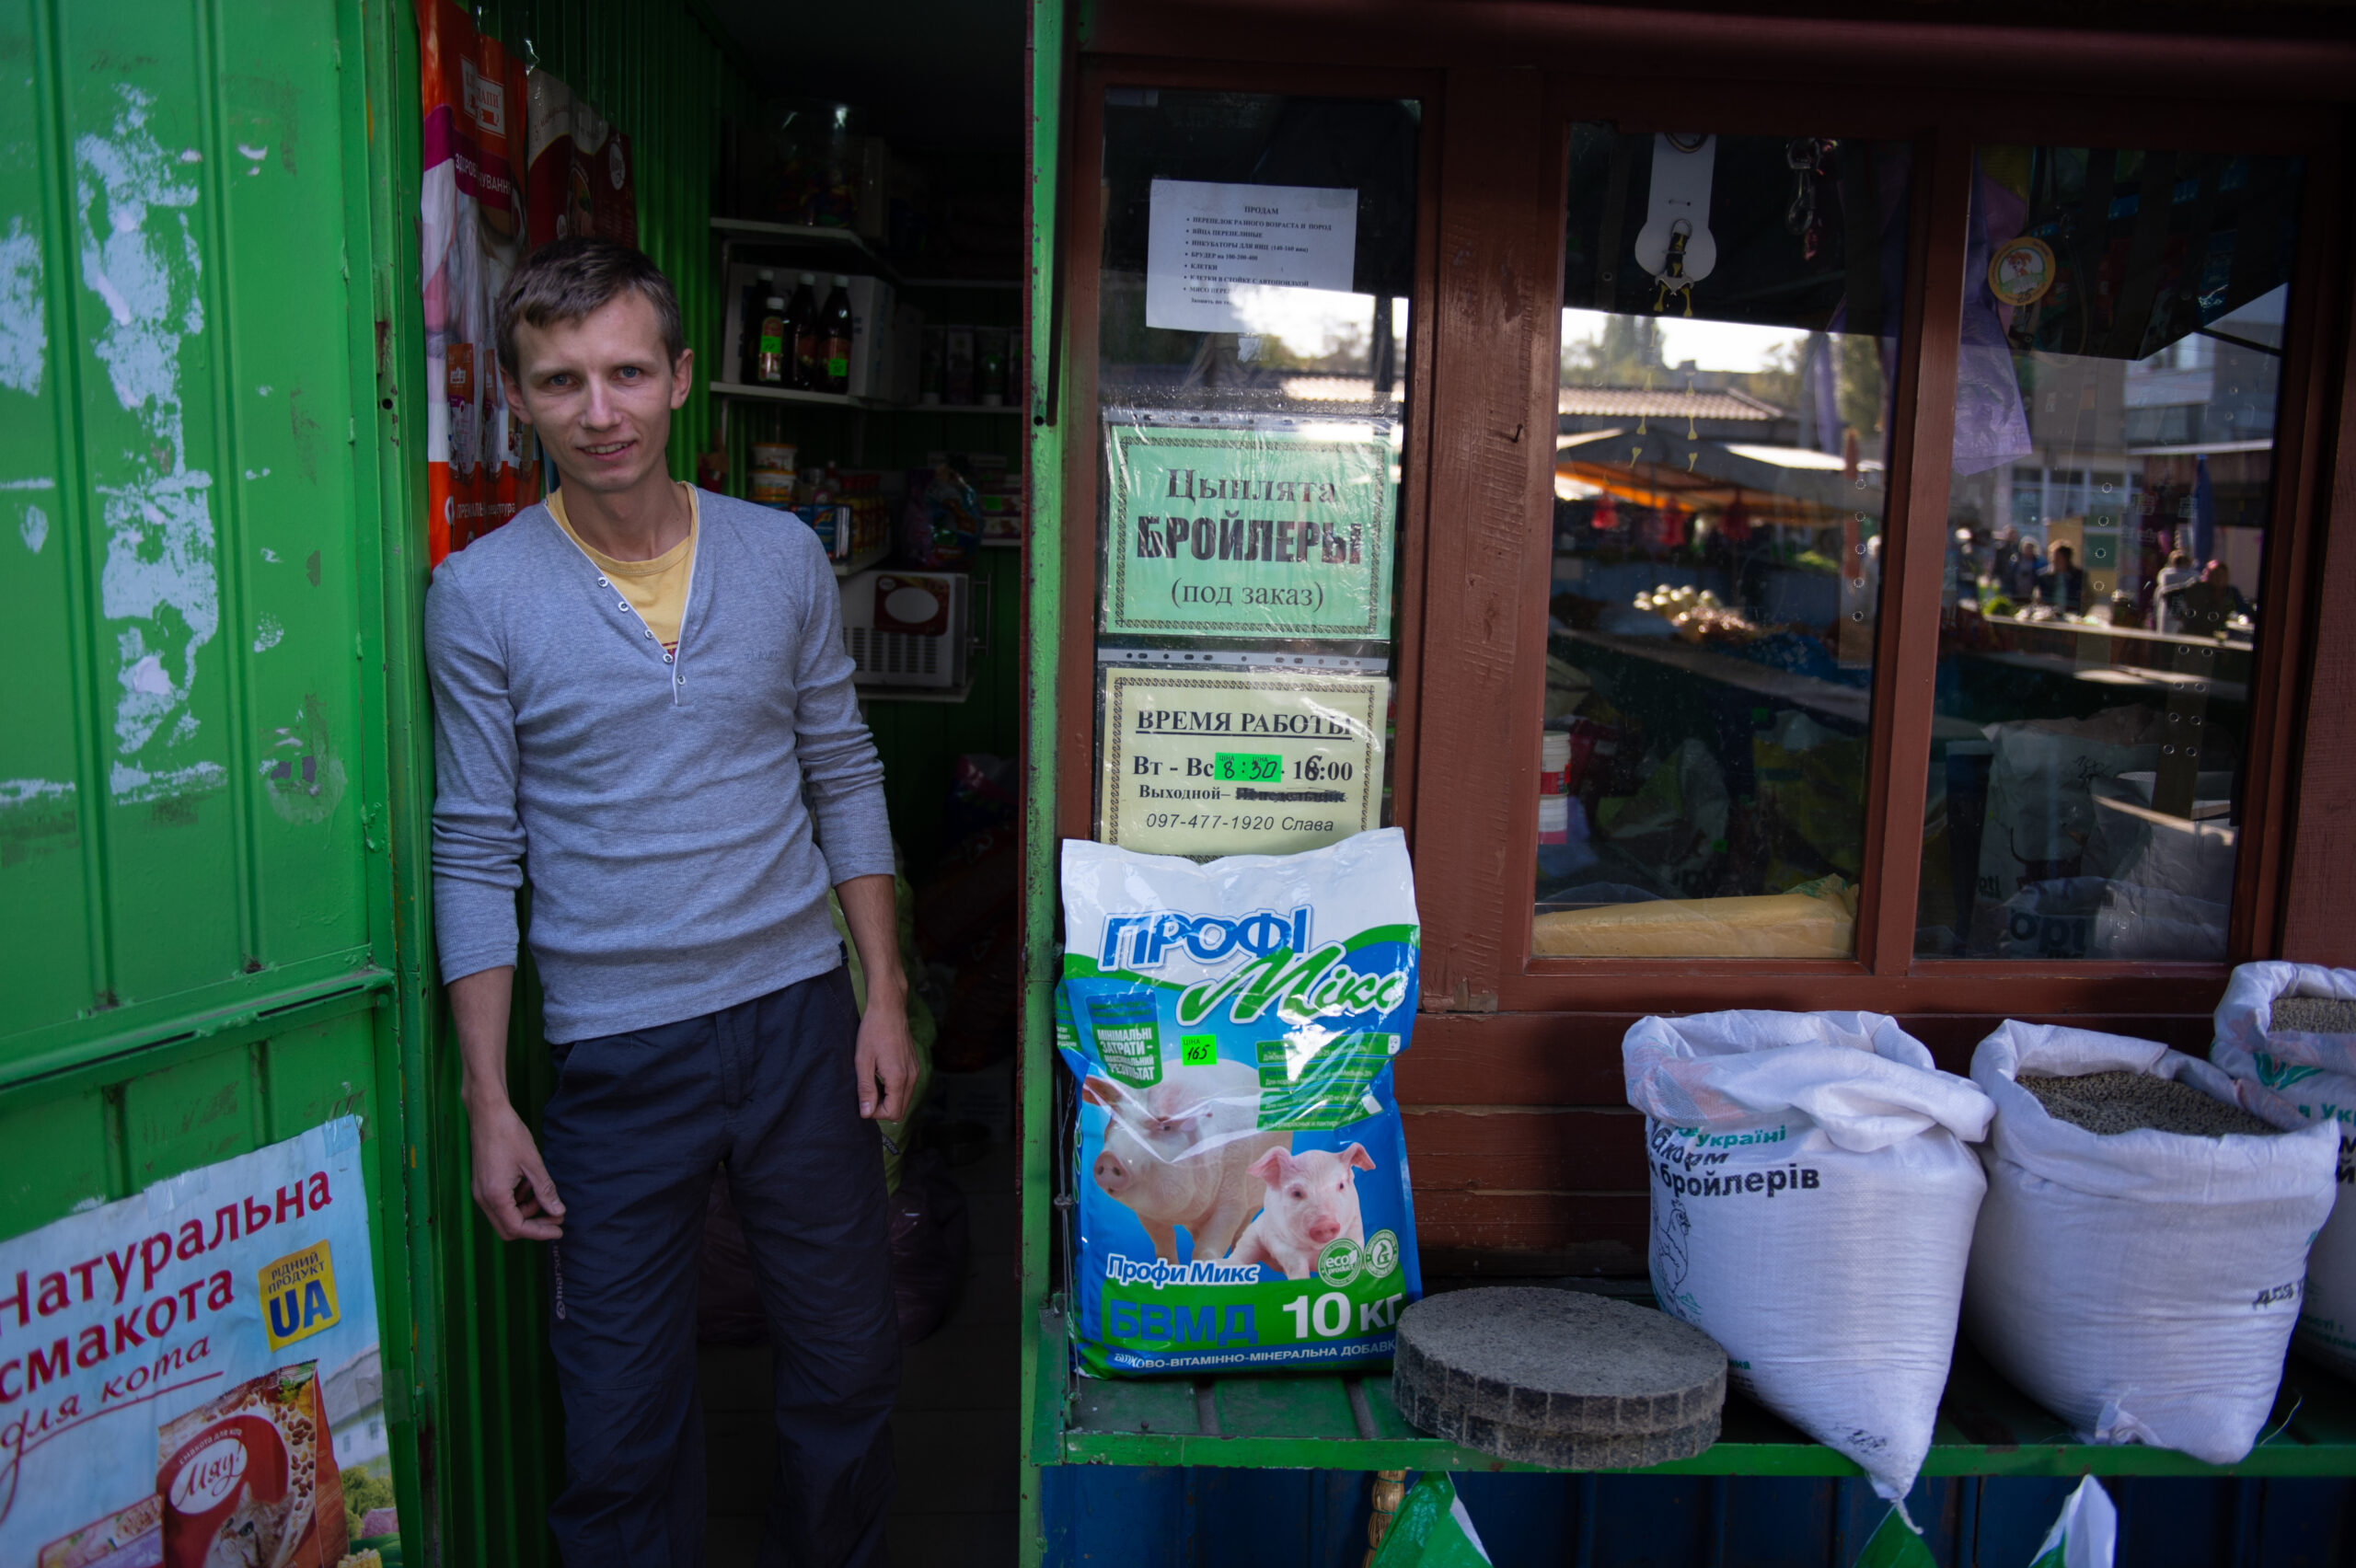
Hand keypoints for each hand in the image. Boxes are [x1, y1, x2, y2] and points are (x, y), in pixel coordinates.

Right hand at [467, 1099, 566, 1240]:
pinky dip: (517, 1200)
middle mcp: (483, 1198)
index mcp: (494, 1195)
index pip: (517, 1228)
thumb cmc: (509, 1134)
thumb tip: (558, 1212)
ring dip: (526, 1210)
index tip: (559, 1230)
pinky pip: (501, 1203)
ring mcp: (480, 1192)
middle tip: (556, 1217)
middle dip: (534, 1225)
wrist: (488, 1113)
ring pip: (505, 1216)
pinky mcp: (482, 1184)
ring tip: (542, 1192)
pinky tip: (528, 1183)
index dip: (539, 1232)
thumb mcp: (533, 1163)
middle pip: (508, 1229)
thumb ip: (545, 1191)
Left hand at [854, 983, 918, 1121]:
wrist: (889, 1008)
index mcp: (898, 1078)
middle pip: (900, 1111)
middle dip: (882, 1109)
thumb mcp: (863, 1061)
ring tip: (872, 1083)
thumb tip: (866, 1113)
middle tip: (866, 1094)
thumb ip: (866, 1089)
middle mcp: (911, 1077)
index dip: (875, 1113)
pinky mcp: (914, 1065)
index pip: (892, 1113)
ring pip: (904, 1100)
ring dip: (888, 1100)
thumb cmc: (873, 1031)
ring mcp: (915, 1071)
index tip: (863, 1100)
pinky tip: (881, 1075)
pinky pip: (907, 1088)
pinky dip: (894, 1090)